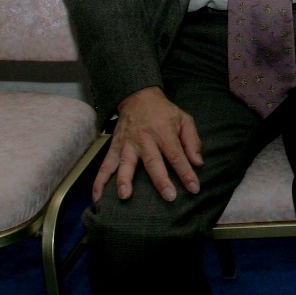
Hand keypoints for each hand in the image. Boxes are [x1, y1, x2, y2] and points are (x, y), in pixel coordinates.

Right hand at [93, 87, 201, 202]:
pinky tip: (97, 197)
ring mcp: (127, 144)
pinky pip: (105, 165)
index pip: (176, 155)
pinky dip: (99, 181)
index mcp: (164, 132)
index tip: (194, 188)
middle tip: (168, 196)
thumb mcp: (184, 119)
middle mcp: (145, 139)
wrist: (138, 97)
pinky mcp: (114, 147)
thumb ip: (192, 141)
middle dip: (161, 180)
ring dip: (124, 180)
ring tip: (124, 196)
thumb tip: (198, 163)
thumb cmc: (164, 112)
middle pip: (153, 161)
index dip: (186, 172)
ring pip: (125, 163)